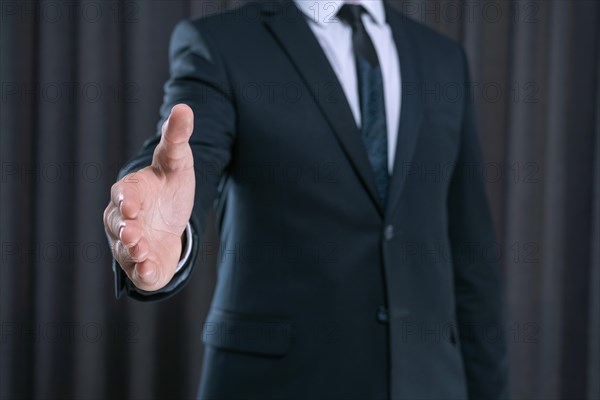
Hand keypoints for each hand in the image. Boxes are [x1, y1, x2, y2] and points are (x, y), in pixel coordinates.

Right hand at [103, 104, 194, 290]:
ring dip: (133, 251)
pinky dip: (144, 272)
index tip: (131, 205)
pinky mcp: (143, 263)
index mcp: (130, 192)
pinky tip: (152, 272)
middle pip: (118, 225)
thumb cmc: (168, 185)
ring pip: (126, 249)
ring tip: (142, 252)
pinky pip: (140, 271)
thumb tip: (184, 108)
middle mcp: (124, 219)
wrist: (170, 216)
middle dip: (124, 229)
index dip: (126, 200)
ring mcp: (131, 243)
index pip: (124, 195)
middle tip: (132, 232)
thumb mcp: (176, 161)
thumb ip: (176, 138)